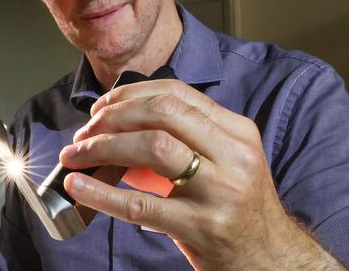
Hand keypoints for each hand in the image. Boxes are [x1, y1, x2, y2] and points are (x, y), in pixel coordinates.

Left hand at [60, 79, 343, 269]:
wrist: (271, 259)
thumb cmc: (239, 206)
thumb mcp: (228, 161)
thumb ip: (190, 136)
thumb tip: (123, 119)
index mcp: (237, 132)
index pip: (177, 94)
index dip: (132, 94)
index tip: (103, 106)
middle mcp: (233, 156)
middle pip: (163, 114)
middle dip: (114, 116)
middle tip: (86, 130)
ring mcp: (218, 192)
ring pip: (152, 148)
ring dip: (104, 146)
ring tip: (77, 154)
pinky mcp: (200, 227)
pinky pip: (140, 205)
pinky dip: (101, 192)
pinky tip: (79, 185)